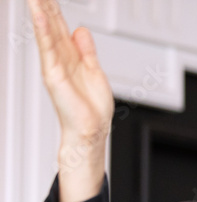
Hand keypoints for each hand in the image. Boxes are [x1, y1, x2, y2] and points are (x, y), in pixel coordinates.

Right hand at [28, 0, 114, 201]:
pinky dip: (43, 30)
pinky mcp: (53, 74)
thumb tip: (80, 30)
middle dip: (45, 5)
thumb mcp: (94, 70)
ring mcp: (55, 66)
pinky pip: (48, 48)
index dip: (55, 9)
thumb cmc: (92, 108)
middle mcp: (61, 59)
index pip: (60, 27)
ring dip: (40, 11)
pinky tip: (39, 15)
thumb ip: (86, 50)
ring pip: (46, 32)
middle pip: (51, 25)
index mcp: (71, 57)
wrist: (91, 130)